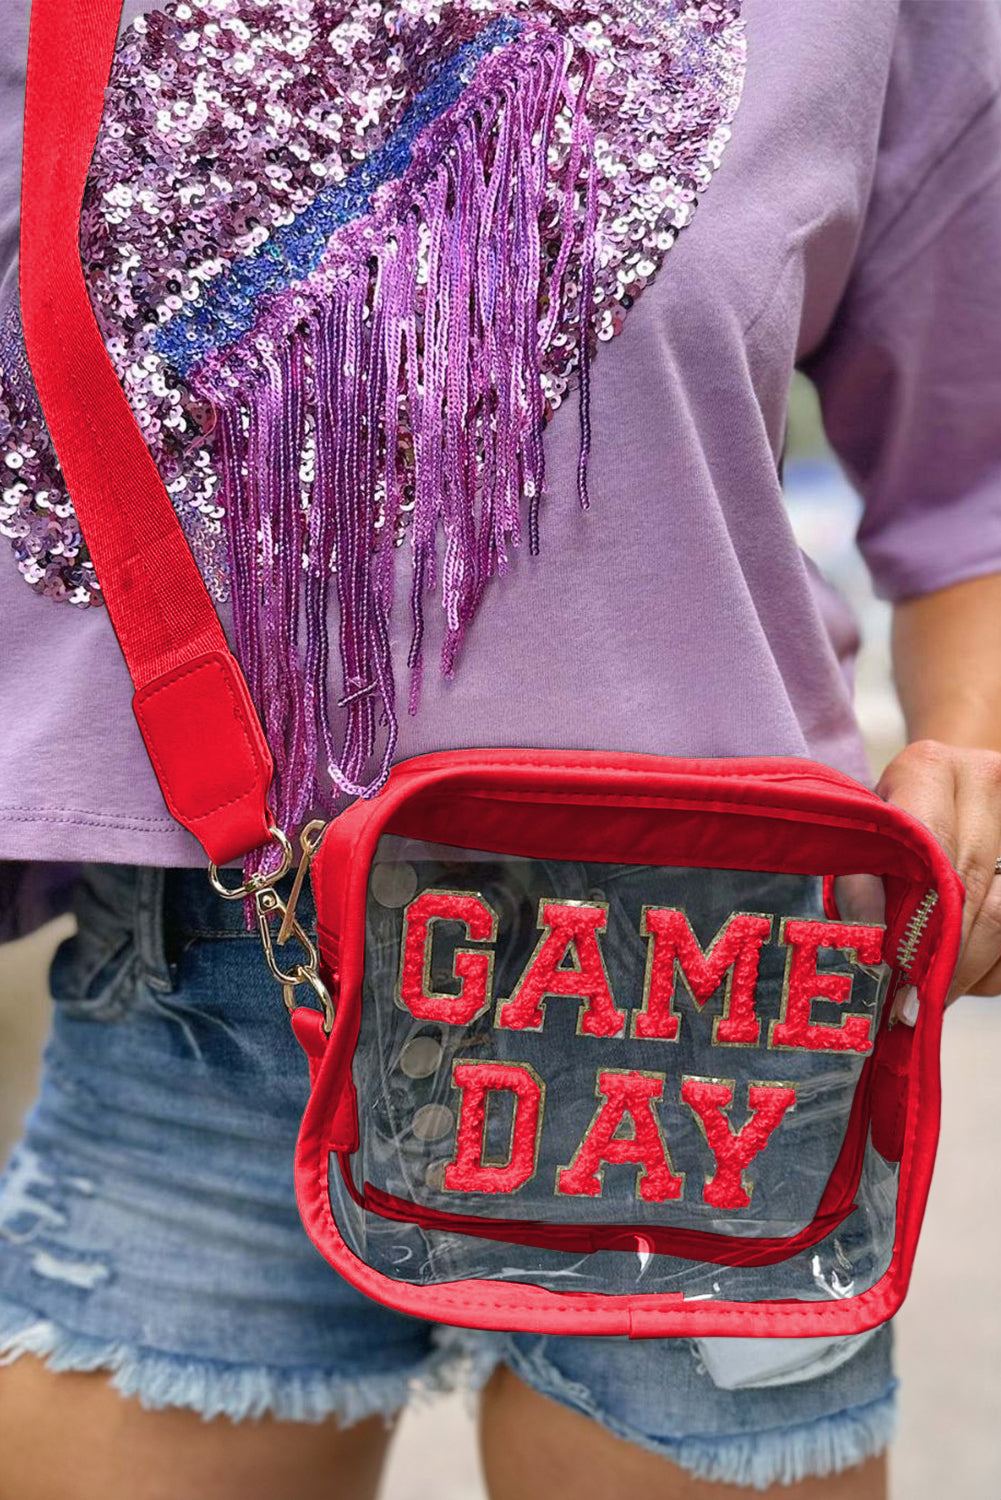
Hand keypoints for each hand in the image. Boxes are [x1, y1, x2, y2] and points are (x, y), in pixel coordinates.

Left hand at [875, 739, 1000, 1023]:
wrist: (952, 783)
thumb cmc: (893, 819)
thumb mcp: (863, 838)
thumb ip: (857, 878)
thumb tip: (865, 930)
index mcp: (930, 768)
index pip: (930, 853)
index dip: (915, 924)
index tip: (897, 981)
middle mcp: (987, 779)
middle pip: (975, 891)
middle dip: (943, 962)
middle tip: (914, 1006)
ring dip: (972, 969)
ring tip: (936, 997)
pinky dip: (995, 965)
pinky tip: (969, 973)